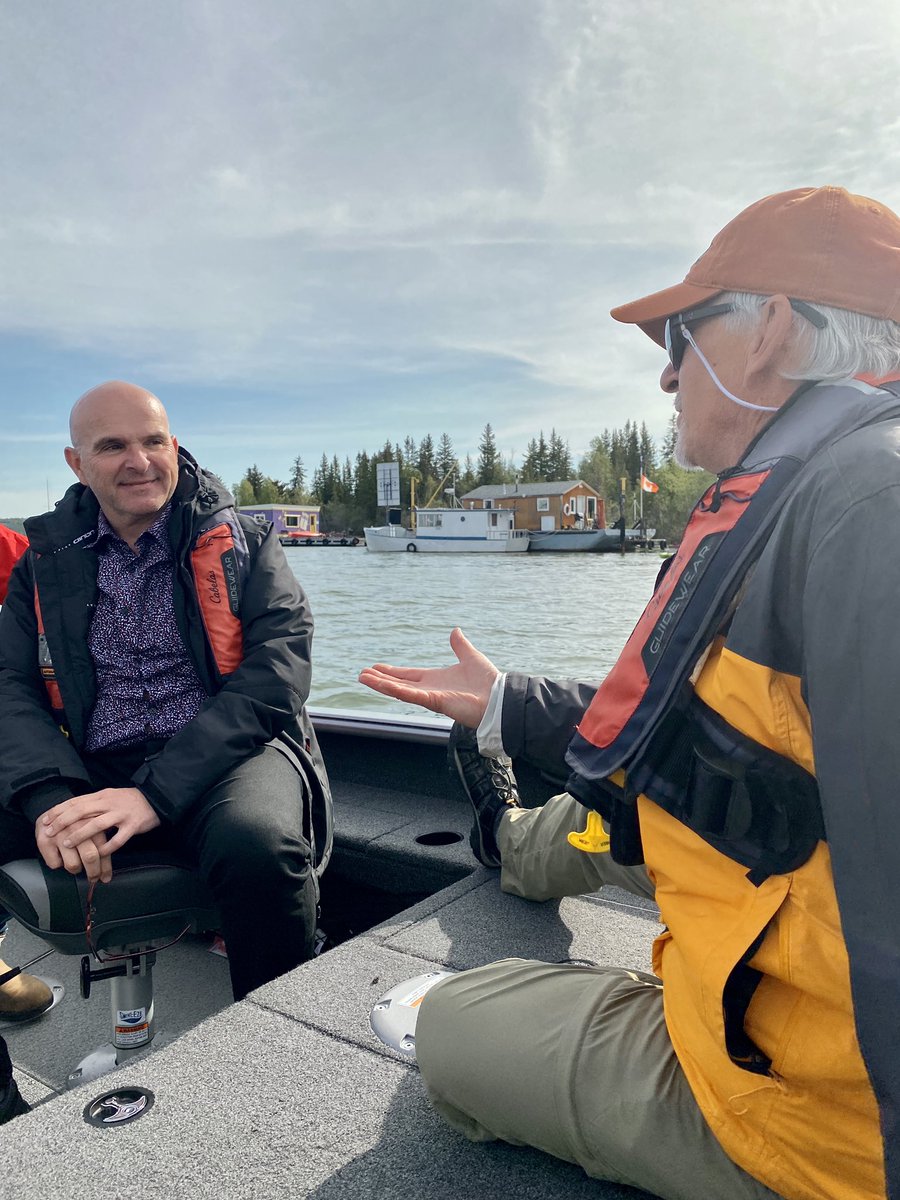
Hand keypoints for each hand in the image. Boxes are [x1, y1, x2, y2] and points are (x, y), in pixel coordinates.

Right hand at [35, 822, 112, 883]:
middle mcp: (77, 828)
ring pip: (73, 864)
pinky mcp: (45, 841)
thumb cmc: (74, 824)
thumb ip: (100, 840)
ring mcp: (60, 835)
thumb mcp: (90, 826)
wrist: (48, 813)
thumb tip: (108, 866)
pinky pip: (55, 864)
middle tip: (93, 878)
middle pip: (90, 857)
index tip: (106, 877)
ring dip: (76, 869)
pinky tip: (60, 856)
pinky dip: (58, 864)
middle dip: (93, 872)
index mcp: (92, 823)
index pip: (103, 849)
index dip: (105, 867)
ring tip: (76, 865)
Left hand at [38, 788, 160, 881]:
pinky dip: (106, 848)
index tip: (45, 820)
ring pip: (97, 824)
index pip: (76, 801)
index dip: (59, 810)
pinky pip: (118, 839)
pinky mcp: (133, 825)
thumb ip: (93, 804)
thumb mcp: (110, 796)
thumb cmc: (129, 801)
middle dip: (63, 822)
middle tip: (50, 832)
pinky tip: (98, 854)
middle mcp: (110, 803)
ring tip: (66, 844)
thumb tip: (70, 813)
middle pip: (82, 810)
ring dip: (79, 834)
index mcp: (102, 795)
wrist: (156, 799)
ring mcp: (122, 814)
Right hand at [358, 627, 499, 727]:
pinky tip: (381, 685)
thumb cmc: (488, 682)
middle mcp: (429, 689)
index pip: (408, 675)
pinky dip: (395, 690)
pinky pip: (411, 696)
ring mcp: (430, 696)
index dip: (392, 672)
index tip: (375, 667)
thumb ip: (460, 646)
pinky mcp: (435, 702)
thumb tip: (455, 631)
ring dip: (381, 685)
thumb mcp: (471, 657)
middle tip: (362, 674)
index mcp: (435, 679)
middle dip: (380, 679)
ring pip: (399, 690)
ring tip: (363, 678)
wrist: (499, 698)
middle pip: (399, 683)